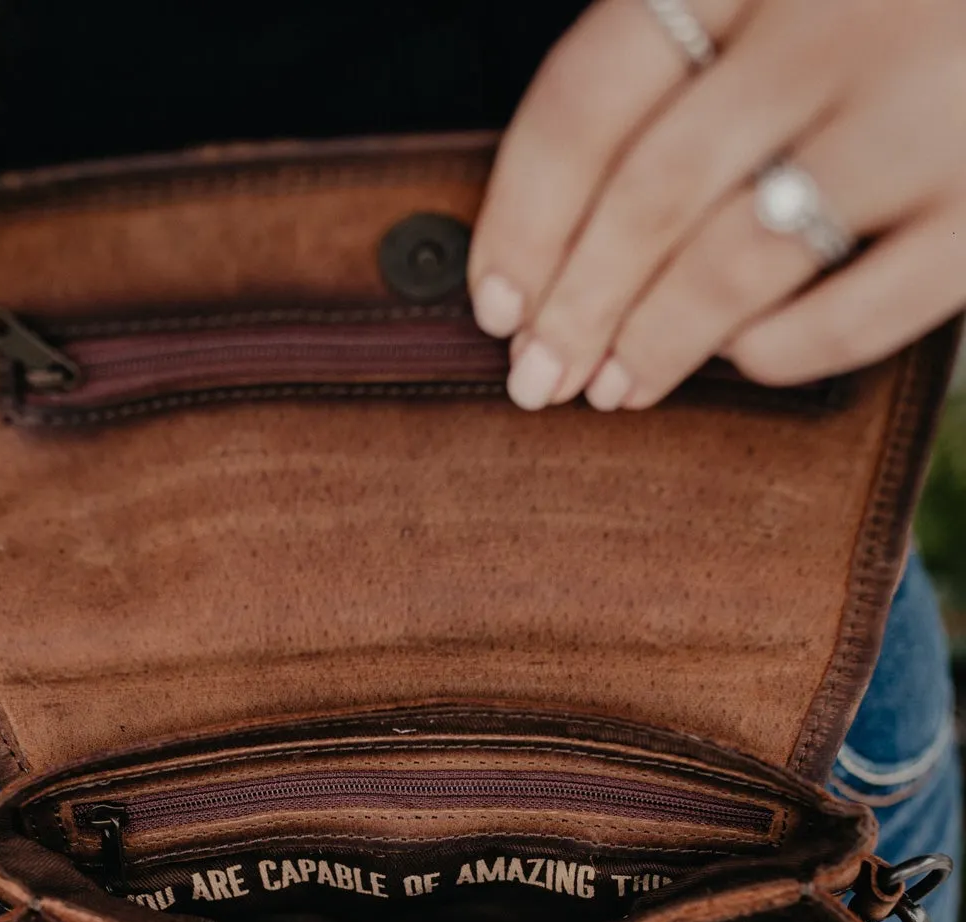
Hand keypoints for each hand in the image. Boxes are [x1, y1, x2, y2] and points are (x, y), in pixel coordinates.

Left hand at [469, 0, 965, 409]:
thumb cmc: (903, 0)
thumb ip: (697, 46)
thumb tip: (560, 226)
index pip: (594, 96)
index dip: (525, 214)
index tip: (494, 301)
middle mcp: (837, 21)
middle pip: (653, 190)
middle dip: (576, 304)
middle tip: (536, 378)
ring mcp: (924, 114)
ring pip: (736, 261)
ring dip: (654, 341)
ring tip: (612, 388)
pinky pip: (852, 317)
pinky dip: (775, 352)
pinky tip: (738, 359)